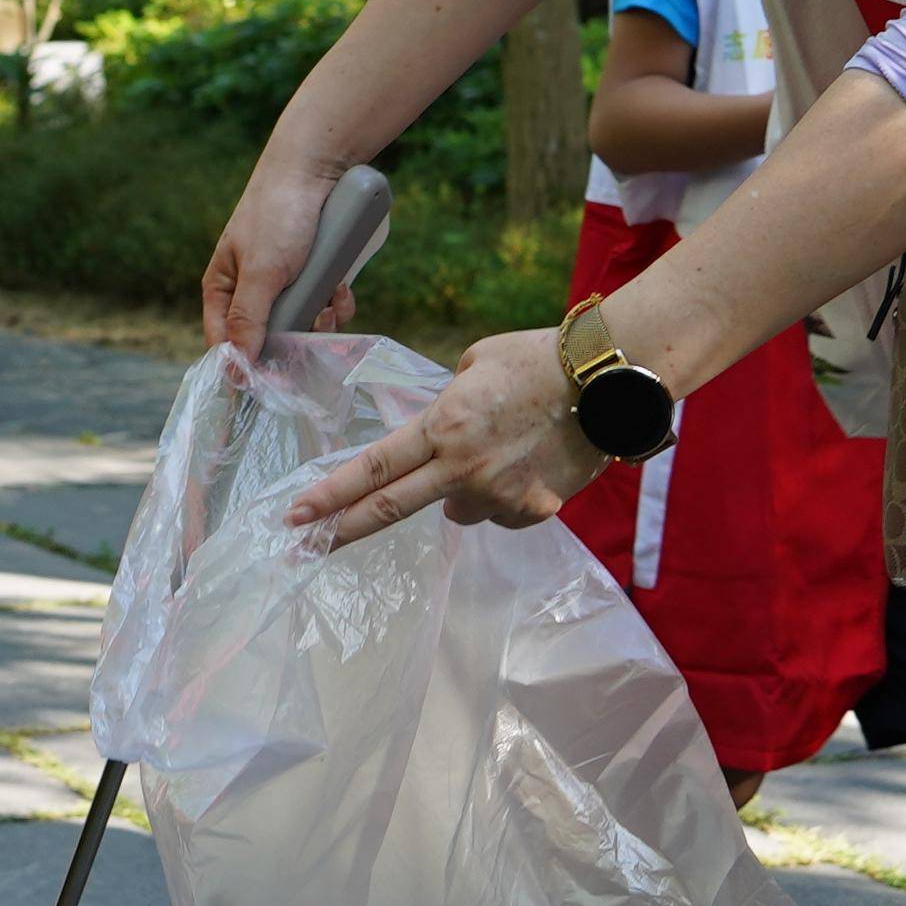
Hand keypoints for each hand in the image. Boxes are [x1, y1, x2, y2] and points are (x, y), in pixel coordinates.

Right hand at [201, 145, 363, 353]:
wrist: (318, 168)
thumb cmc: (276, 214)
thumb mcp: (262, 272)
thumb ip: (248, 319)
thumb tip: (235, 370)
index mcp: (224, 289)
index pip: (224, 343)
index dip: (242, 367)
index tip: (267, 387)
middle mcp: (253, 292)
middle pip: (268, 341)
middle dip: (294, 341)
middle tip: (312, 329)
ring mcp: (286, 285)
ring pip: (302, 327)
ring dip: (321, 321)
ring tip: (332, 299)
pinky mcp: (316, 278)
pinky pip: (325, 306)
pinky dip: (337, 302)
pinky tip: (343, 286)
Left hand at [281, 326, 589, 551]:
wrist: (610, 381)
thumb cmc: (537, 359)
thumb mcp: (473, 364)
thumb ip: (444, 408)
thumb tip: (434, 441)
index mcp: (444, 427)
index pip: (374, 468)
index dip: (330, 495)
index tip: (296, 516)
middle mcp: (465, 468)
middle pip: (391, 509)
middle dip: (343, 529)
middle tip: (307, 547)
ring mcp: (500, 497)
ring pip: (457, 509)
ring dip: (460, 490)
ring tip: (498, 451)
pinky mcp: (533, 512)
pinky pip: (499, 512)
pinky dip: (503, 495)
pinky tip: (527, 463)